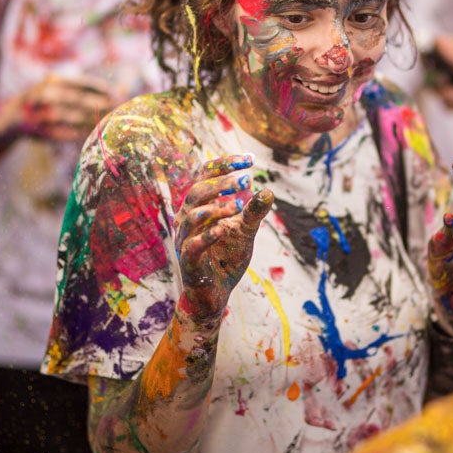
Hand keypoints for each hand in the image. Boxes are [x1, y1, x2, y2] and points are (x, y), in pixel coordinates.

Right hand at [0, 75, 113, 141]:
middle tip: (119, 110)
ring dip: (93, 121)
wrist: (11, 116)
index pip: (83, 83)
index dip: (103, 90)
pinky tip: (93, 136)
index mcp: (54, 80)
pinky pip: (65, 134)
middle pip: (80, 100)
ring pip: (73, 118)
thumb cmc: (45, 99)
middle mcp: (46, 94)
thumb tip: (122, 89)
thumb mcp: (60, 88)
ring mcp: (41, 113)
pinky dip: (80, 134)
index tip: (119, 95)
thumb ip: (87, 89)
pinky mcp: (39, 130)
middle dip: (101, 105)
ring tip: (109, 124)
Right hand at [176, 155, 273, 325]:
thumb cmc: (226, 257)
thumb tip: (268, 191)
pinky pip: (193, 245)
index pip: (205, 176)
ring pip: (193, 216)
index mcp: (198, 206)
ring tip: (238, 204)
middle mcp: (186, 218)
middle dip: (222, 182)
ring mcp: (184, 239)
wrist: (214, 293)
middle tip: (247, 180)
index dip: (225, 164)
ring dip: (216, 207)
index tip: (250, 159)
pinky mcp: (188, 261)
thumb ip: (253, 212)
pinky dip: (208, 236)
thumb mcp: (245, 231)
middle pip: (198, 191)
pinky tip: (224, 230)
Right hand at [432, 34, 452, 117]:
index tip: (429, 67)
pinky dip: (452, 106)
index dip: (427, 54)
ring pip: (438, 88)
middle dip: (435, 80)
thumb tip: (438, 43)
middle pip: (432, 69)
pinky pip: (447, 103)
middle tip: (448, 86)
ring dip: (444, 94)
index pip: (436, 44)